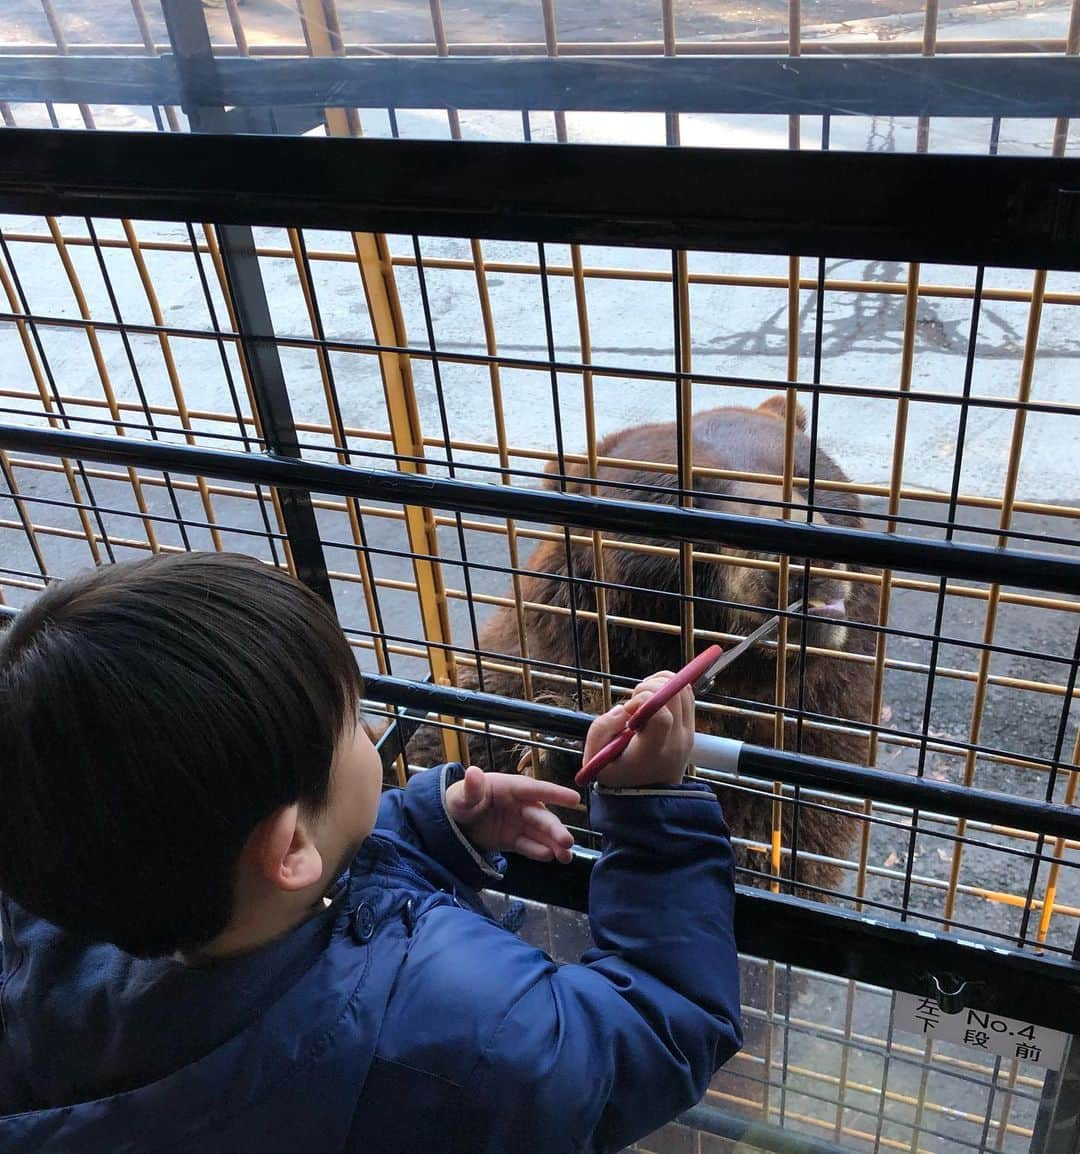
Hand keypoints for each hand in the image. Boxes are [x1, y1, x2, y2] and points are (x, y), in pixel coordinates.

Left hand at [445, 768, 580, 862]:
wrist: (455, 821)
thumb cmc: (462, 800)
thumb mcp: (463, 794)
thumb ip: (471, 788)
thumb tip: (473, 773)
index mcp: (510, 788)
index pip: (534, 789)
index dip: (554, 793)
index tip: (574, 799)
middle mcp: (519, 805)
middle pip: (541, 816)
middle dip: (555, 829)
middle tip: (567, 841)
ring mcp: (518, 824)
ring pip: (540, 833)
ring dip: (554, 843)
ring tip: (566, 856)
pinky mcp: (514, 840)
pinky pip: (529, 846)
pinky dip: (539, 851)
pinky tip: (550, 857)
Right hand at [582, 672, 694, 787]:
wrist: (646, 797)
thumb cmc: (619, 776)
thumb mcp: (595, 760)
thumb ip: (601, 729)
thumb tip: (624, 708)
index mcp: (653, 751)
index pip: (662, 715)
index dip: (643, 701)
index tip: (627, 710)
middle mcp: (676, 741)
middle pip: (674, 695)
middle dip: (649, 688)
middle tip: (633, 704)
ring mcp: (688, 734)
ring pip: (683, 690)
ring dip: (660, 684)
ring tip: (642, 699)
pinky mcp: (691, 728)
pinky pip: (687, 695)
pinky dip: (669, 687)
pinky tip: (652, 698)